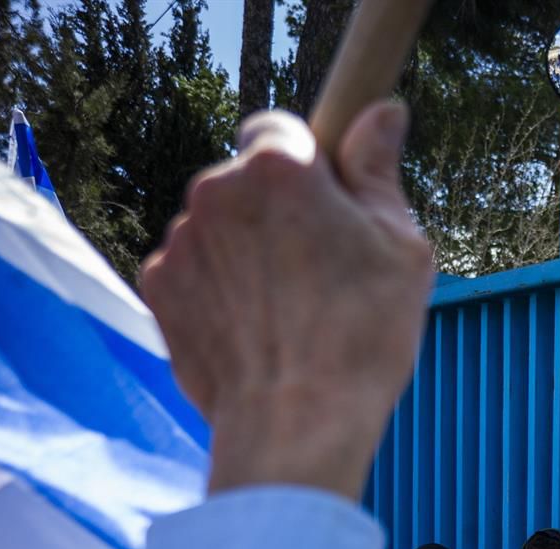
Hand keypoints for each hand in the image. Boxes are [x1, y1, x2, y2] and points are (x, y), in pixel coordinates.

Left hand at [139, 102, 432, 499]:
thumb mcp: (401, 248)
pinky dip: (219, 289)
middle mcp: (216, 189)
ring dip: (247, 251)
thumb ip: (379, 171)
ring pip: (219, 226)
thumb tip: (380, 113)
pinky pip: (194, 269)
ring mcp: (180, 238)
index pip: (280, 129)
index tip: (329, 200)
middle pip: (246, 181)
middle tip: (321, 269)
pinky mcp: (157, 285)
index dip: (307, 164)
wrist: (295, 425)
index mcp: (279, 169)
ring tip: (290, 312)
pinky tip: (256, 329)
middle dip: (277, 212)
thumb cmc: (361, 337)